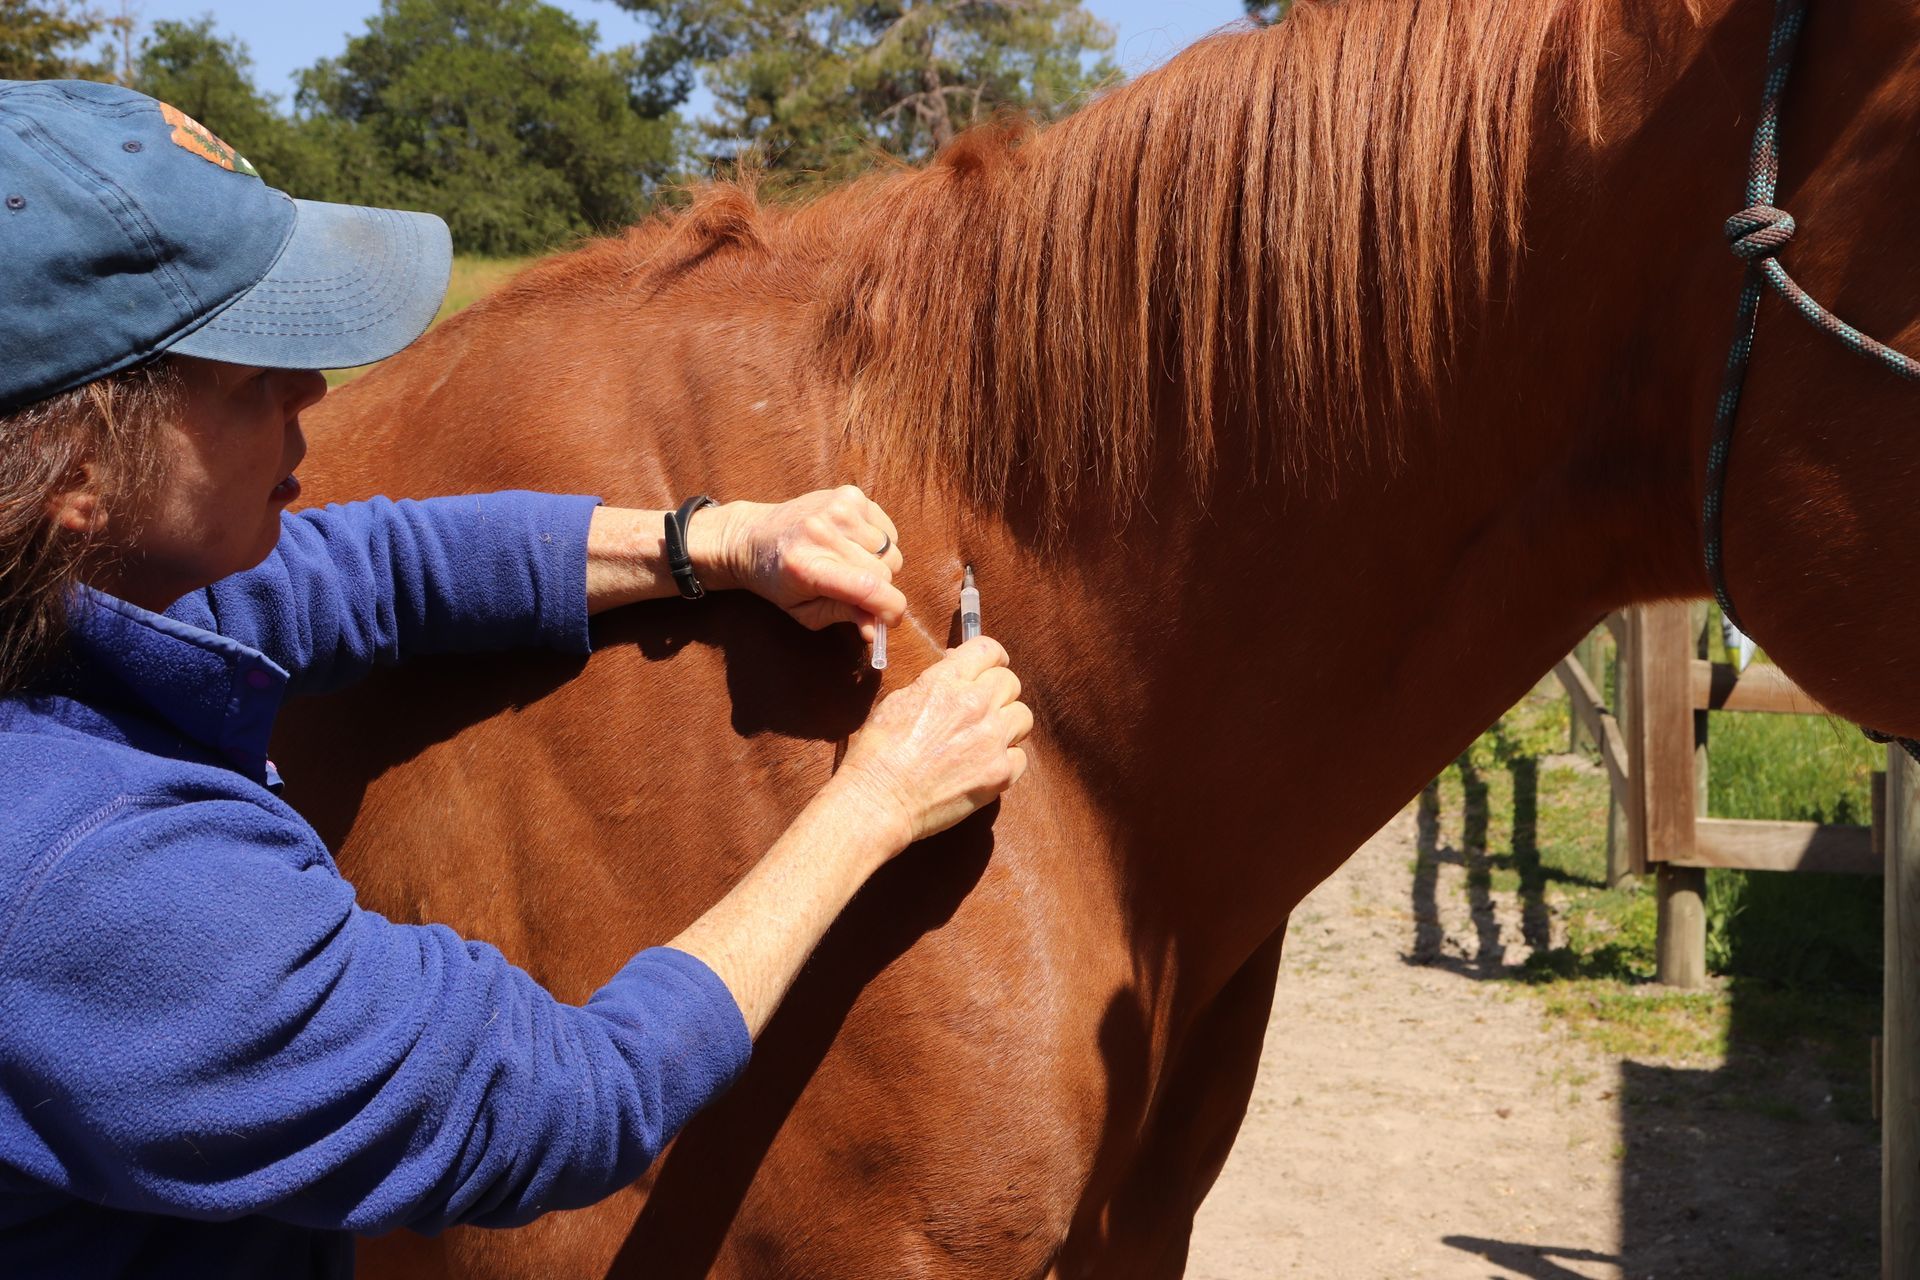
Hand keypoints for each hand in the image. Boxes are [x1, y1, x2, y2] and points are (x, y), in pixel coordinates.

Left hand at [700, 486, 905, 640]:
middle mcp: (821, 532)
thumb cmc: (779, 581)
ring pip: (891, 552)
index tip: (890, 620)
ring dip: (879, 565)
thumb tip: (875, 631)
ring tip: (848, 562)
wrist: (752, 535)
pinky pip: (888, 531)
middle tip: (854, 589)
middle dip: (879, 589)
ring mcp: (837, 508)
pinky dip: (878, 544)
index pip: (868, 587)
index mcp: (806, 566)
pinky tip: (851, 543)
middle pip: (885, 572)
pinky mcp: (849, 494)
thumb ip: (843, 617)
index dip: (891, 609)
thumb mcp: (804, 611)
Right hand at [833, 636, 1033, 850]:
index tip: (988, 669)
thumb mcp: (898, 700)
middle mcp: (975, 704)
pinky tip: (986, 765)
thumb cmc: (879, 752)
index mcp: (946, 681)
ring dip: (1008, 723)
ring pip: (1023, 716)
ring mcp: (992, 738)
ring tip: (987, 737)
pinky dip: (1007, 760)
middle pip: (1010, 682)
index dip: (990, 658)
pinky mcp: (1000, 772)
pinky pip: (1021, 756)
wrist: (881, 798)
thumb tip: (953, 677)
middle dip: (998, 691)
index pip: (988, 649)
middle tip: (983, 707)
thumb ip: (933, 684)